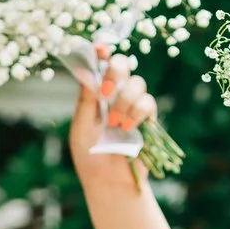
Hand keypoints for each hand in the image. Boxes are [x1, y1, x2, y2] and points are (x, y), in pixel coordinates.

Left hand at [69, 50, 157, 189]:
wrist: (109, 181)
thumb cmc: (90, 157)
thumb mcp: (81, 128)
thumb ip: (86, 101)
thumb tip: (86, 72)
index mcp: (95, 94)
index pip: (99, 65)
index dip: (101, 52)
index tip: (100, 46)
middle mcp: (115, 94)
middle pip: (122, 64)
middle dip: (115, 72)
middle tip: (106, 92)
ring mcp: (132, 105)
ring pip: (137, 83)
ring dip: (124, 102)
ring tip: (115, 124)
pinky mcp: (148, 118)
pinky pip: (148, 102)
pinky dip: (137, 112)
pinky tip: (128, 127)